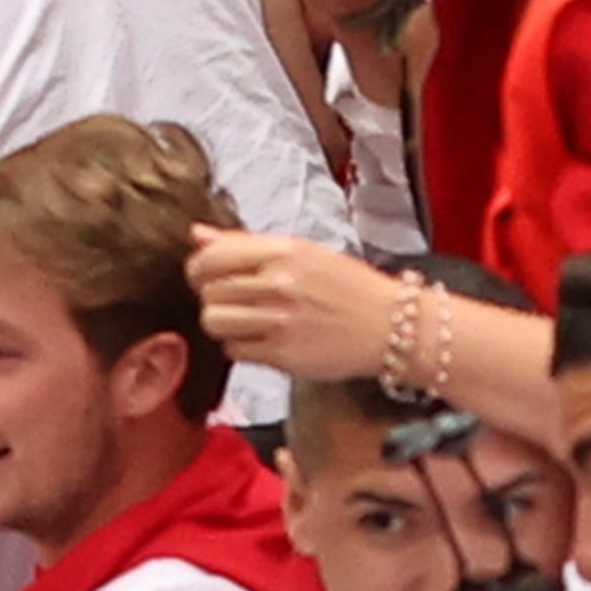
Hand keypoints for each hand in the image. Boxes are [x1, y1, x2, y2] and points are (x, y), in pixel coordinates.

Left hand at [186, 224, 401, 381]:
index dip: (198, 268)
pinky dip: (240, 348)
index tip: (205, 276)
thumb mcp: (302, 251)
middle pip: (208, 291)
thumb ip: (244, 244)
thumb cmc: (349, 287)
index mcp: (283, 252)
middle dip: (210, 296)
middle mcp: (280, 284)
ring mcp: (282, 321)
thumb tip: (196, 234)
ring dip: (221, 324)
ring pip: (214, 321)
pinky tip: (259, 341)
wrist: (394, 327)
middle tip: (228, 301)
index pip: (211, 256)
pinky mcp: (286, 356)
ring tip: (241, 322)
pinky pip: (235, 350)